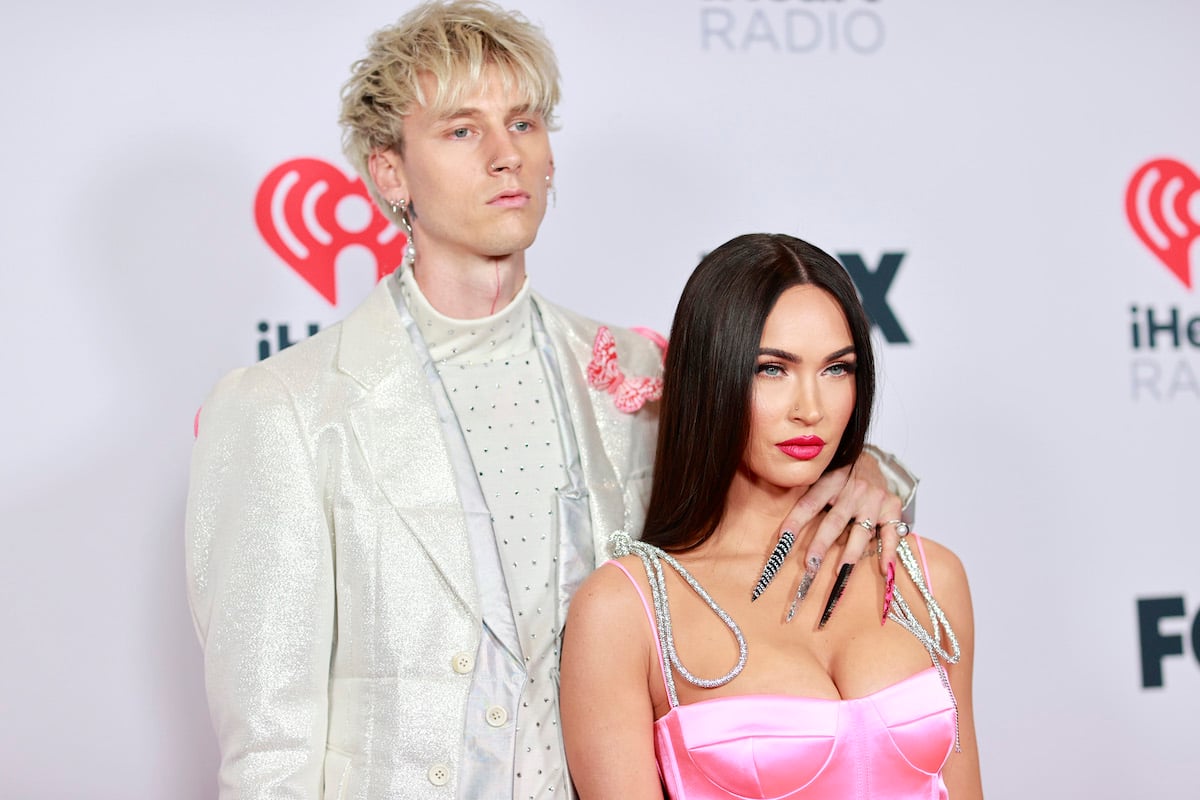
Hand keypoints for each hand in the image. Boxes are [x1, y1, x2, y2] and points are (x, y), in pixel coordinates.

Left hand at [776, 455, 903, 621]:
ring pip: (861, 530)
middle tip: (810, 564)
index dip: (796, 521)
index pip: (810, 503)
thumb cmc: (841, 475)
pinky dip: (888, 551)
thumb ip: (808, 494)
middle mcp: (854, 490)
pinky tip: (884, 569)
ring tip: (840, 572)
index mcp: (831, 480)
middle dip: (821, 544)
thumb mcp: (823, 475)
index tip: (783, 540)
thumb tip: (783, 527)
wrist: (873, 459)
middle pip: (835, 521)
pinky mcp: (892, 507)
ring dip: (850, 553)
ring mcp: (874, 499)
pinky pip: (892, 533)